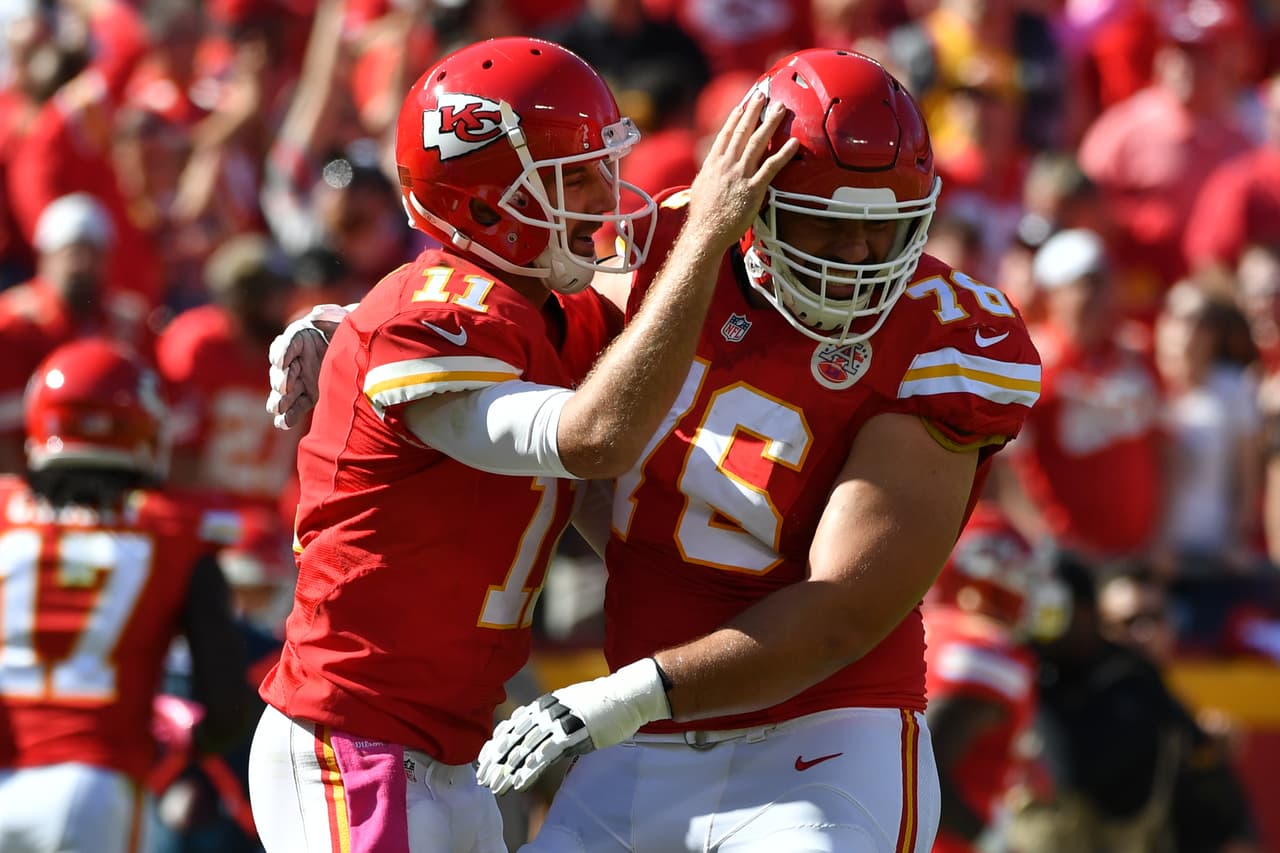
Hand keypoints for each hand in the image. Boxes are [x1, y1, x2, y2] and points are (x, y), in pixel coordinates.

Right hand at [265, 304, 349, 428]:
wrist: (364, 349)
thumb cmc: (352, 330)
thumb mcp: (345, 318)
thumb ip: (331, 314)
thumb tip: (316, 314)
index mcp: (302, 337)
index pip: (287, 344)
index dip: (282, 352)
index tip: (281, 361)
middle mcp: (298, 359)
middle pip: (282, 370)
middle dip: (280, 379)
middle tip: (283, 387)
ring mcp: (302, 378)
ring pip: (285, 391)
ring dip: (280, 400)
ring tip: (277, 409)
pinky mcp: (310, 394)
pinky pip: (296, 406)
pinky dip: (289, 415)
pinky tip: (282, 424)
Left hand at [476, 658, 670, 795]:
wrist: (625, 696)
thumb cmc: (598, 704)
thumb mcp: (567, 706)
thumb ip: (548, 717)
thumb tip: (530, 727)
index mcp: (543, 704)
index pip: (511, 725)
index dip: (495, 745)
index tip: (483, 763)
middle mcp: (547, 711)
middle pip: (514, 738)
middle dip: (496, 761)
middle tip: (485, 779)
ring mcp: (559, 721)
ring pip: (526, 748)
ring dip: (509, 770)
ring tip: (498, 786)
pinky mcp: (573, 733)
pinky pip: (547, 753)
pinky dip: (531, 768)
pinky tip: (520, 782)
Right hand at [684, 88, 798, 254]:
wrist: (705, 232)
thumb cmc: (703, 216)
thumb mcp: (700, 188)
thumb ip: (709, 173)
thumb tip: (712, 167)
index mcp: (713, 164)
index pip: (726, 134)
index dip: (735, 118)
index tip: (743, 105)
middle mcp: (726, 165)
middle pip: (742, 132)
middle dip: (754, 111)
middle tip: (763, 95)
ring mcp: (740, 175)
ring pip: (757, 143)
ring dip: (770, 124)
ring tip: (780, 109)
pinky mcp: (753, 189)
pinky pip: (771, 167)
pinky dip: (783, 154)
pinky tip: (794, 143)